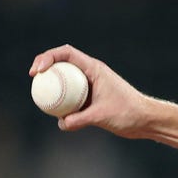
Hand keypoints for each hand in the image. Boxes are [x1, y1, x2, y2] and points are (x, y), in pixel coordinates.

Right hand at [29, 44, 151, 136]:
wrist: (145, 120)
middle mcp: (91, 73)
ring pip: (65, 80)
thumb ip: (80, 119)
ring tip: (39, 96)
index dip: (48, 57)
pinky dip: (61, 101)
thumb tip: (61, 123)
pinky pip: (70, 96)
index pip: (67, 53)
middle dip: (45, 66)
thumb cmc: (128, 113)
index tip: (38, 70)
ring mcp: (90, 85)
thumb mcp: (102, 116)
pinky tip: (55, 114)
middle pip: (62, 63)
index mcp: (94, 68)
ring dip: (52, 84)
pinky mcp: (90, 98)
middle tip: (33, 78)